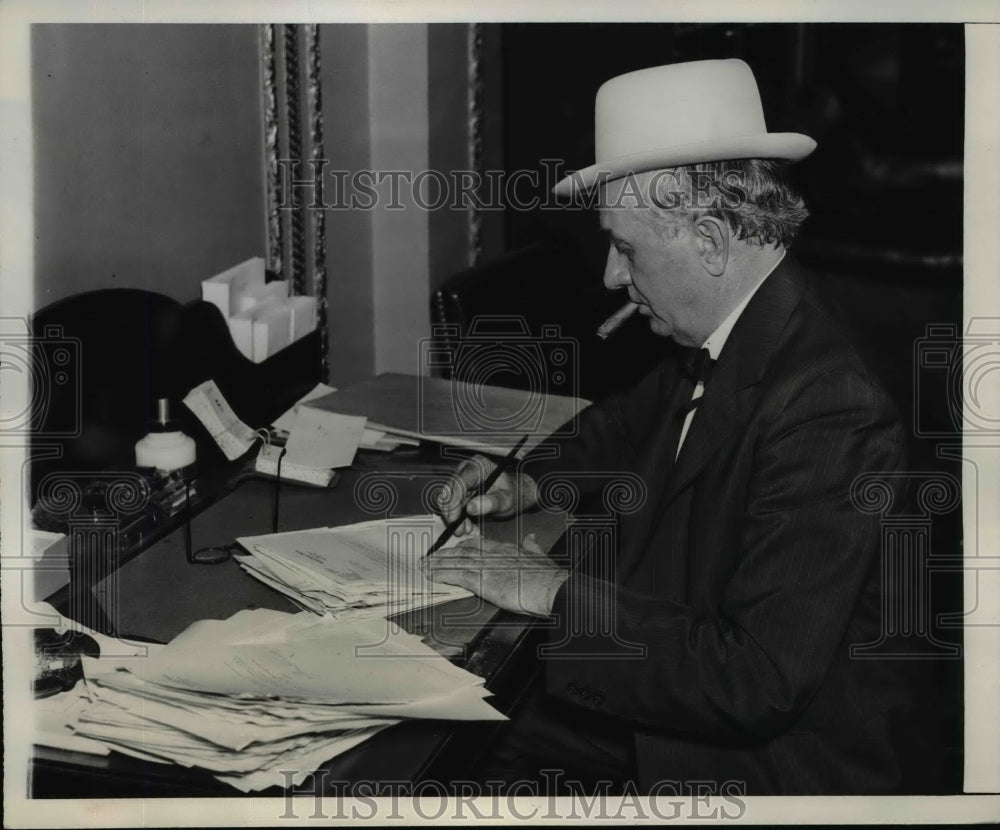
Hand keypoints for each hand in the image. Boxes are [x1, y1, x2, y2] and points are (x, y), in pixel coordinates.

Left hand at [422, 533, 567, 617]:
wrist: (552, 588)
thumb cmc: (548, 577)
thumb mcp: (541, 556)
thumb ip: (532, 546)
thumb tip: (531, 538)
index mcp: (506, 549)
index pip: (479, 544)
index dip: (462, 546)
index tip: (452, 548)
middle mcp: (494, 554)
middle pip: (463, 551)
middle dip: (445, 554)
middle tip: (429, 557)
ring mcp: (487, 567)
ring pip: (457, 562)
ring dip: (438, 565)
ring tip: (424, 566)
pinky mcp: (484, 581)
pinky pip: (458, 576)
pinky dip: (443, 575)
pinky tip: (433, 576)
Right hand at [435, 454, 538, 537]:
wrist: (514, 494)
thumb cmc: (513, 494)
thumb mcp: (506, 500)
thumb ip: (491, 503)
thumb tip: (470, 508)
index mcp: (478, 466)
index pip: (459, 482)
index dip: (453, 501)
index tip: (454, 519)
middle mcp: (466, 470)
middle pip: (449, 491)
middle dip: (452, 513)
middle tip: (461, 530)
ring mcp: (461, 480)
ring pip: (447, 500)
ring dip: (454, 517)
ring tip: (467, 529)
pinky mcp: (459, 491)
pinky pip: (451, 505)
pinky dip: (457, 518)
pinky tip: (467, 525)